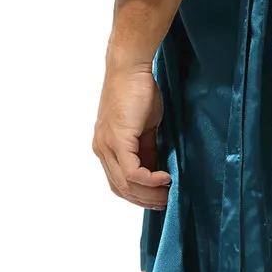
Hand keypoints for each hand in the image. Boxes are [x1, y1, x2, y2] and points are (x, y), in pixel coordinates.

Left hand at [93, 64, 170, 208]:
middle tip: (167, 203)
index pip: (119, 181)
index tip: (160, 198)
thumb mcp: (145, 126)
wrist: (130, 69)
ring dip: (149, 193)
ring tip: (169, 194)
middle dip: (145, 199)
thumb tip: (157, 167)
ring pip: (125, 184)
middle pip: (121, 188)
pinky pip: (132, 172)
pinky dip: (150, 180)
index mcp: (106, 147)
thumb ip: (147, 147)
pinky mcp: (117, 141)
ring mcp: (106, 147)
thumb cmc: (139, 90)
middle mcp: (102, 150)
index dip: (139, 194)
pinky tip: (165, 178)